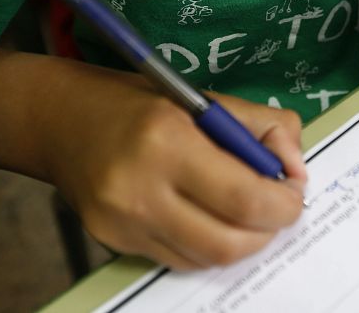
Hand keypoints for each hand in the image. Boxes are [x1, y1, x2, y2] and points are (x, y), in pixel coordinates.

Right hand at [44, 74, 306, 269]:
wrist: (61, 120)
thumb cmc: (142, 103)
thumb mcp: (205, 98)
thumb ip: (264, 126)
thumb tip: (297, 171)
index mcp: (167, 141)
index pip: (243, 197)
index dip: (283, 204)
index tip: (293, 193)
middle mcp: (140, 189)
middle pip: (228, 242)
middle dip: (268, 231)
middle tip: (276, 209)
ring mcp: (122, 224)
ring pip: (207, 259)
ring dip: (241, 241)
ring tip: (245, 211)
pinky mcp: (113, 243)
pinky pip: (180, 260)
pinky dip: (209, 244)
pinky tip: (210, 217)